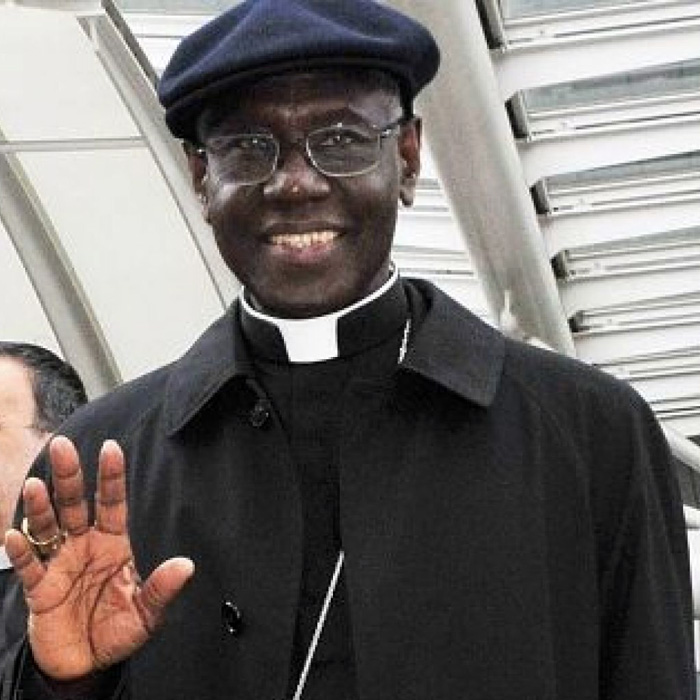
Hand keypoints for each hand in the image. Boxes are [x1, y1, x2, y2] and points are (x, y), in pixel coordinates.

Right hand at [4, 436, 193, 680]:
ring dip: (40, 506)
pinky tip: (15, 535)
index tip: (111, 447)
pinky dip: (20, 551)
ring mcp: (60, 563)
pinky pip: (28, 566)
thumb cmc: (118, 630)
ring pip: (48, 526)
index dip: (111, 476)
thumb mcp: (147, 613)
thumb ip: (161, 589)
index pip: (112, 503)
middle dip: (69, 475)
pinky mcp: (39, 589)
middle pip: (75, 503)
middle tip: (62, 446)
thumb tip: (186, 566)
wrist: (86, 664)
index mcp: (113, 543)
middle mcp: (84, 545)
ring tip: (36, 484)